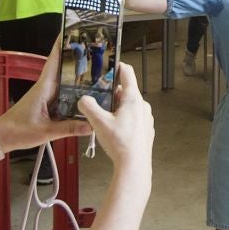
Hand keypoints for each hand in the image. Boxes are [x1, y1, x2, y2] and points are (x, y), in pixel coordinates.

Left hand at [0, 38, 92, 150]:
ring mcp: (46, 95)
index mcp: (44, 87)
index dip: (61, 45)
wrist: (2, 137)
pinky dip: (74, 90)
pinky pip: (63, 93)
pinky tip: (86, 93)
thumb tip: (91, 125)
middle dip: (76, 57)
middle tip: (94, 48)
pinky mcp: (47, 104)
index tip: (71, 30)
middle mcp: (46, 87)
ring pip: (64, 81)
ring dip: (77, 74)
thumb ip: (68, 128)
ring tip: (96, 68)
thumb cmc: (18, 130)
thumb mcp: (45, 131)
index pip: (54, 61)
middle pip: (62, 68)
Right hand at [78, 62, 152, 184]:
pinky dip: (123, 119)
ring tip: (103, 115)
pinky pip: (133, 118)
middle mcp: (142, 106)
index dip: (118, 66)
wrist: (134, 165)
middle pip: (126, 90)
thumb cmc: (120, 143)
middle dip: (112, 92)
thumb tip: (83, 99)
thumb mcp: (98, 122)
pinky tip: (114, 129)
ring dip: (117, 107)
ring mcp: (146, 118)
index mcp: (133, 99)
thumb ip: (88, 107)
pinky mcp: (145, 129)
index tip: (110, 63)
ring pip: (129, 105)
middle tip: (98, 95)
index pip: (127, 73)